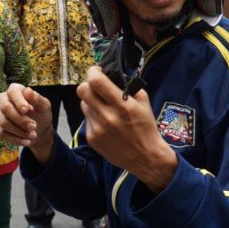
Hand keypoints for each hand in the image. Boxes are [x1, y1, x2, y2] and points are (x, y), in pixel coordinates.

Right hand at [0, 83, 54, 163]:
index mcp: (15, 89)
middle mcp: (3, 98)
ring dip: (19, 131)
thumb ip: (38, 99)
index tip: (27, 110)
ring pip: (3, 122)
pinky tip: (26, 142)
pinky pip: (0, 133)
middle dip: (20, 120)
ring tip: (33, 136)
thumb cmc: (41, 114)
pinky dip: (14, 139)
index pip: (13, 92)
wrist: (37, 129)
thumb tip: (28, 90)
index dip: (19, 101)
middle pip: (6, 108)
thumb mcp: (44, 107)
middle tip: (34, 127)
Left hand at [77, 66, 176, 192]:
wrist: (145, 157)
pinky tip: (105, 123)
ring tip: (104, 107)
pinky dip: (94, 117)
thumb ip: (128, 86)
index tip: (97, 71)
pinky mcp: (92, 139)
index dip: (93, 72)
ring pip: (83, 105)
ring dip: (91, 102)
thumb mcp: (144, 102)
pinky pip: (87, 119)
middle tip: (96, 87)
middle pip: (82, 91)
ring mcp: (97, 129)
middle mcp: (107, 117)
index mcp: (122, 106)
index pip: (97, 82)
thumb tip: (112, 75)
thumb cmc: (146, 128)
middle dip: (88, 84)